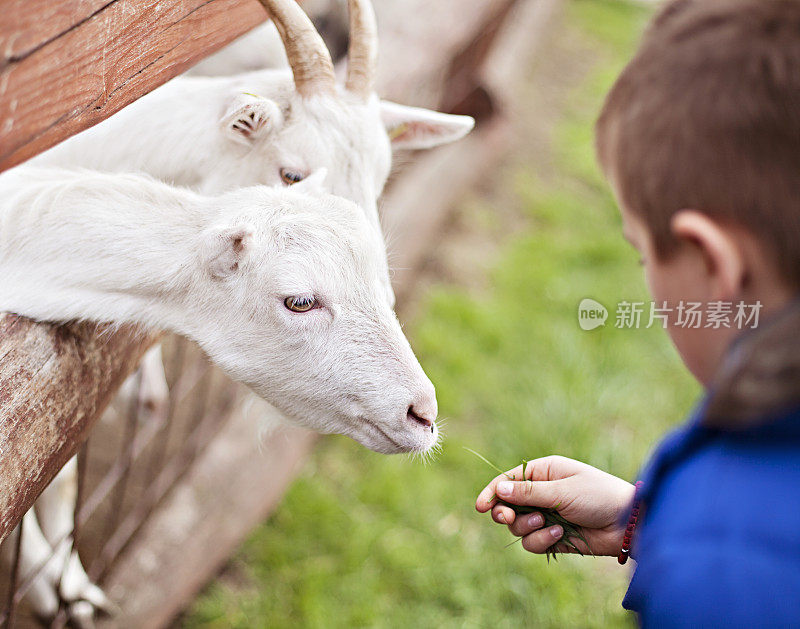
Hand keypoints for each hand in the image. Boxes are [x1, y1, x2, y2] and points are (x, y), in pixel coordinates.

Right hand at [475, 455, 634, 556]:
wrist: (627, 524)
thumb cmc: (598, 496)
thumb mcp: (562, 491)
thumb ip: (529, 492)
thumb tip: (499, 490)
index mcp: (544, 472)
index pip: (508, 481)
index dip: (492, 493)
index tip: (480, 507)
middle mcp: (542, 493)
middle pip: (507, 505)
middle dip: (505, 513)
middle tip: (507, 517)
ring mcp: (547, 516)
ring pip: (518, 526)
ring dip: (528, 527)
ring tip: (547, 524)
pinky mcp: (553, 537)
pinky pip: (532, 542)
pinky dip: (541, 540)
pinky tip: (559, 535)